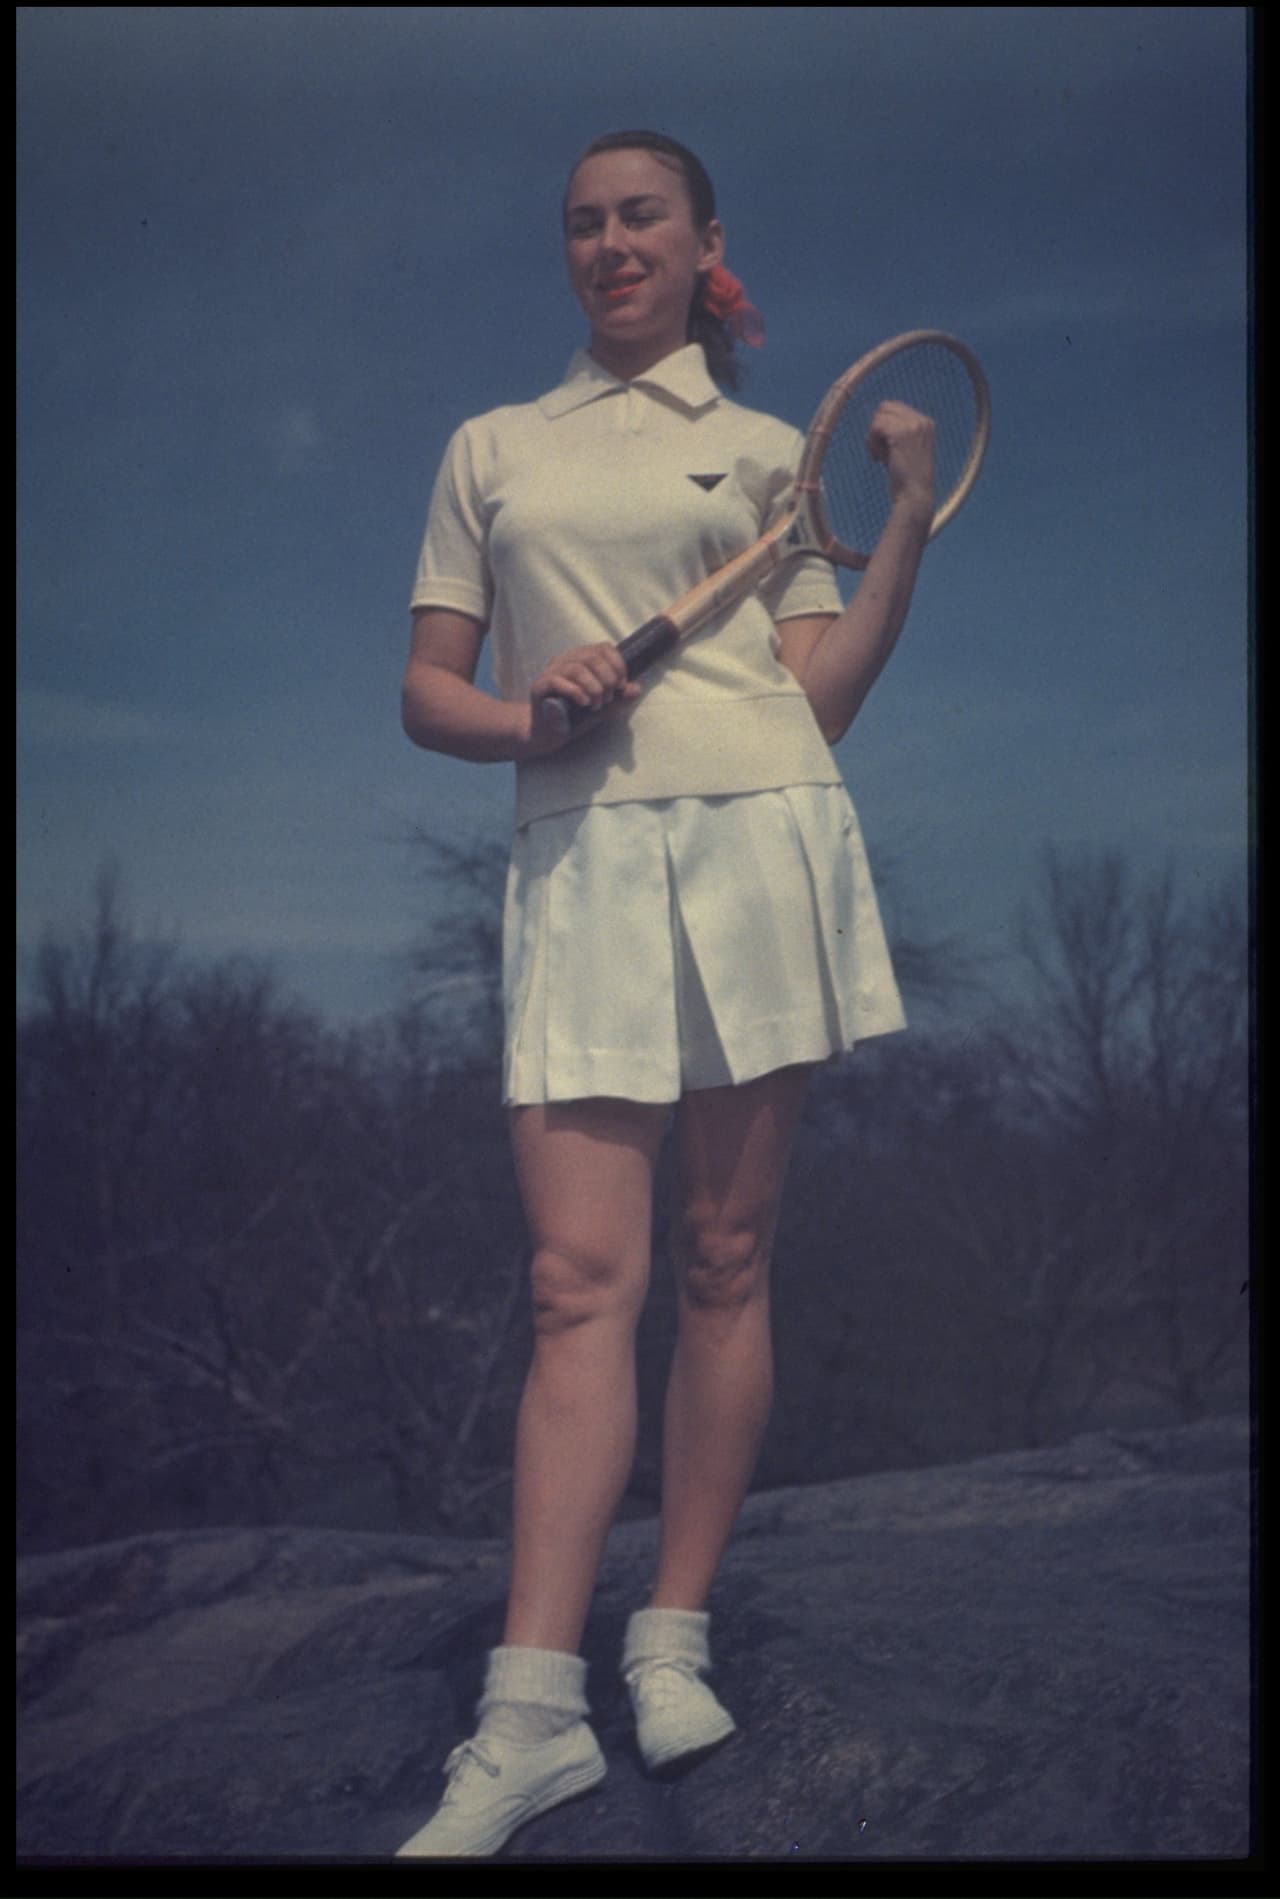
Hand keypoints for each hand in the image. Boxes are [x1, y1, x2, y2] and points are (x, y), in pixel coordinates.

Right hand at [525, 641, 641, 754]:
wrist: (549, 732)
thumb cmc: (576, 714)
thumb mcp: (604, 705)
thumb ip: (619, 697)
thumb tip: (636, 689)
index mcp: (582, 658)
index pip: (603, 648)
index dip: (617, 664)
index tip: (621, 685)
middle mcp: (565, 660)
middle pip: (591, 657)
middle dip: (607, 679)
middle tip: (608, 699)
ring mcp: (551, 671)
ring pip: (576, 669)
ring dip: (593, 688)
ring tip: (596, 705)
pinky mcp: (539, 686)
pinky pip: (557, 681)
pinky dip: (575, 692)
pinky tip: (584, 703)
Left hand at [867, 400, 935, 521]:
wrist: (915, 497)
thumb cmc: (907, 480)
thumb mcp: (905, 450)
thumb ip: (895, 433)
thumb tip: (877, 418)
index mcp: (926, 423)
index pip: (894, 408)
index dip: (883, 427)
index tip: (887, 449)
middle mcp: (922, 421)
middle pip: (884, 408)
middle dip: (877, 429)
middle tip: (880, 453)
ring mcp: (913, 426)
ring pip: (878, 417)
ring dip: (873, 438)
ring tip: (880, 458)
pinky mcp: (901, 434)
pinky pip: (875, 427)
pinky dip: (871, 443)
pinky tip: (877, 460)